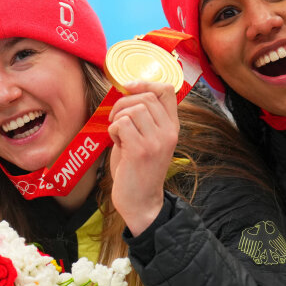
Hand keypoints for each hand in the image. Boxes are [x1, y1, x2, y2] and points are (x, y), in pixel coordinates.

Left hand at [108, 80, 179, 236]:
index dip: (145, 82)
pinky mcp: (141, 150)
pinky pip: (121, 124)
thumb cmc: (137, 170)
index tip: (128, 87)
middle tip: (115, 121)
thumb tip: (126, 92)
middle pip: (145, 97)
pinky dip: (113, 131)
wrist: (141, 202)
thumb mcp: (147, 139)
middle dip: (122, 103)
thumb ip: (143, 119)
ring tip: (118, 135)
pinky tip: (117, 143)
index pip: (167, 90)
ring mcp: (156, 141)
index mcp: (172, 127)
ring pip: (132, 109)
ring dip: (117, 119)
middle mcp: (168, 132)